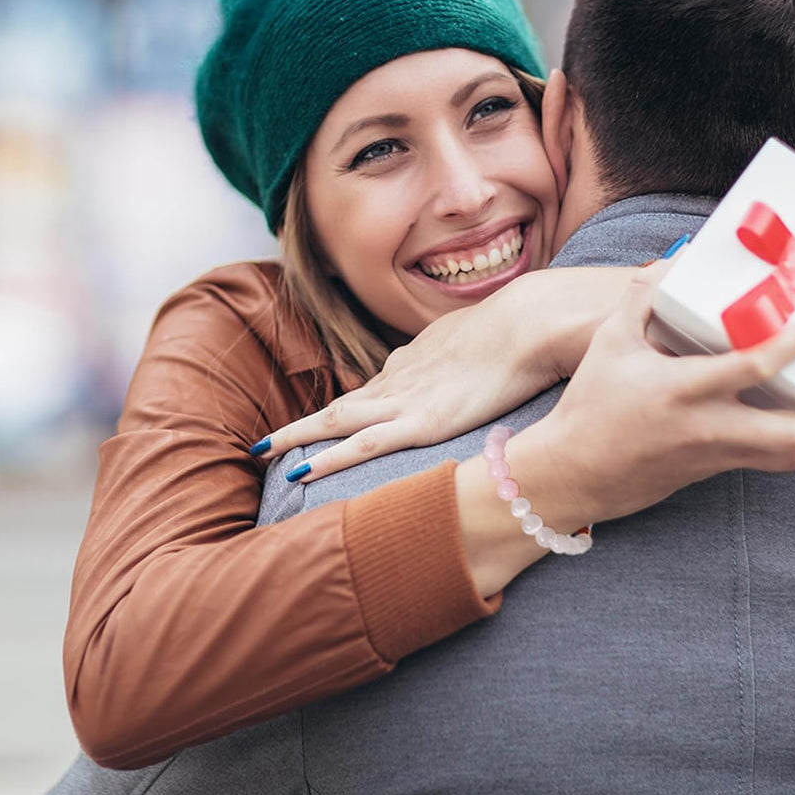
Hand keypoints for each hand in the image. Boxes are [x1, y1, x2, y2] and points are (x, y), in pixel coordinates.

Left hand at [251, 265, 639, 479]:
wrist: (532, 322)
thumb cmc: (525, 329)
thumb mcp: (498, 341)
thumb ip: (482, 357)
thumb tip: (488, 364)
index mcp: (422, 360)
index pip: (377, 389)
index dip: (347, 409)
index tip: (327, 420)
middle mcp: (404, 377)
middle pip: (343, 403)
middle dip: (304, 423)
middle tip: (267, 440)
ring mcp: (408, 399)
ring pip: (337, 421)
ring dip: (298, 436)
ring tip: (261, 451)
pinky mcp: (420, 421)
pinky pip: (362, 444)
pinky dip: (328, 457)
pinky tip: (299, 471)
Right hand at [528, 265, 794, 526]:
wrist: (572, 473)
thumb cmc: (590, 403)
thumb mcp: (610, 340)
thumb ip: (643, 296)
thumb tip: (677, 258)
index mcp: (682, 390)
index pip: (754, 367)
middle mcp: (707, 428)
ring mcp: (715, 455)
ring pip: (792, 456)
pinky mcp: (714, 471)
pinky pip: (771, 459)